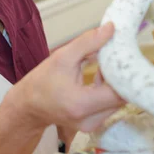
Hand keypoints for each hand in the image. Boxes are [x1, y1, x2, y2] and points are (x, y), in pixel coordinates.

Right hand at [7, 23, 124, 132]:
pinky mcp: (93, 123)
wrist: (27, 107)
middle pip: (122, 97)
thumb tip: (111, 29)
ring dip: (117, 82)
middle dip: (122, 75)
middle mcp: (91, 119)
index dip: (127, 74)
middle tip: (119, 55)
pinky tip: (101, 74)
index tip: (126, 56)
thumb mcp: (62, 57)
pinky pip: (110, 104)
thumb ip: (88, 42)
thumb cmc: (41, 82)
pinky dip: (110, 88)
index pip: (120, 92)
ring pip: (118, 101)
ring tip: (108, 63)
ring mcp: (93, 124)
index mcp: (82, 103)